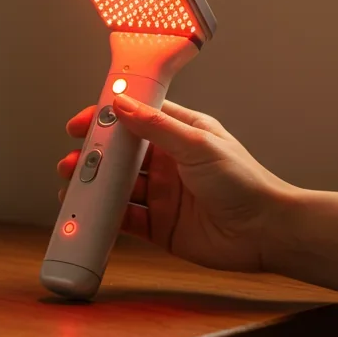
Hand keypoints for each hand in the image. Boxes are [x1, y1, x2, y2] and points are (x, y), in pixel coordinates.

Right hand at [57, 94, 296, 271]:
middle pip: (120, 155)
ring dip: (94, 187)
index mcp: (180, 134)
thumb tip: (121, 104)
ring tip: (73, 187)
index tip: (81, 122)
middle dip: (93, 157)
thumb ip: (156, 126)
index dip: (106, 119)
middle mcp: (168, 163)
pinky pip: (124, 220)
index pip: (135, 119)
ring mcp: (163, 195)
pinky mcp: (160, 226)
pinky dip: (104, 218)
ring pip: (117, 188)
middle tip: (71, 161)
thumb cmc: (246, 182)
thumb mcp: (198, 144)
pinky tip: (89, 215)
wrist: (266, 232)